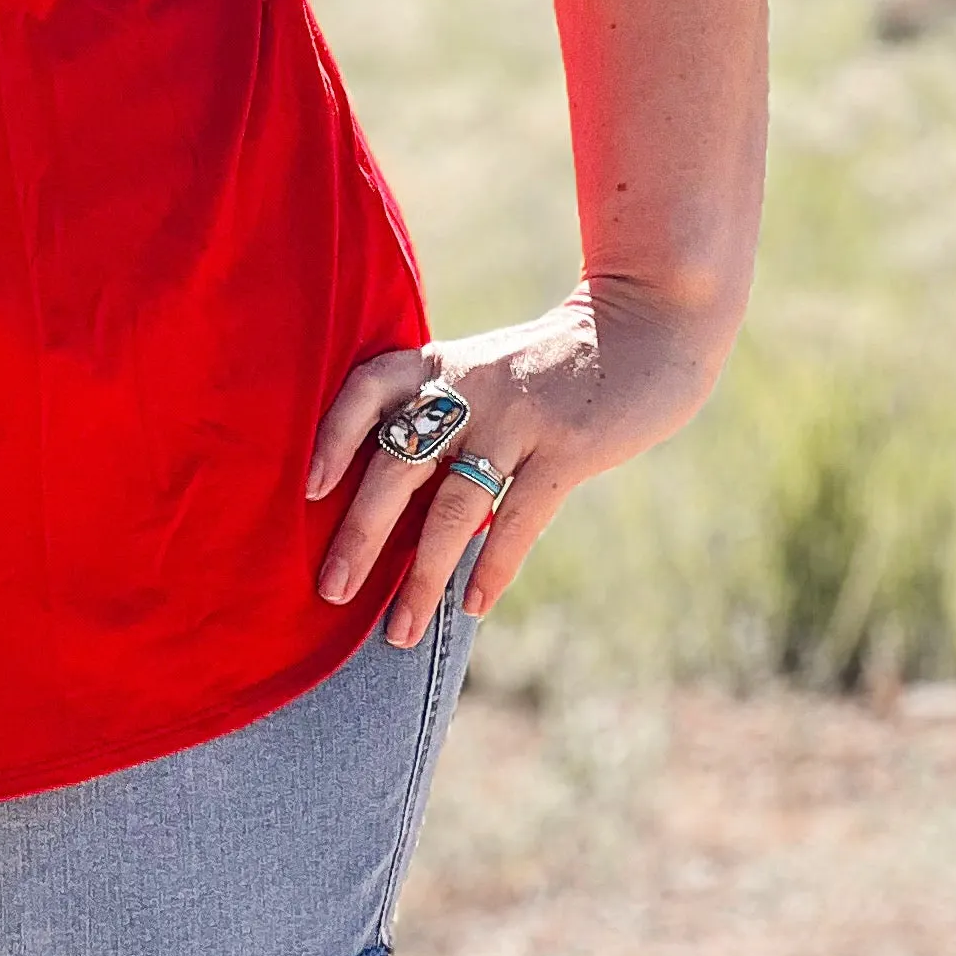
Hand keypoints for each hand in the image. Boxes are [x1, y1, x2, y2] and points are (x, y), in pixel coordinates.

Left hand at [307, 278, 733, 648]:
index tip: (310, 489)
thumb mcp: (485, 368)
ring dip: (423, 575)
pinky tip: (474, 606)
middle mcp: (470, 387)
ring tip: (400, 632)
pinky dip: (494, 567)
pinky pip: (520, 517)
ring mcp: (519, 417)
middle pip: (399, 462)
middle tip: (331, 590)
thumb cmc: (553, 361)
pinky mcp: (568, 447)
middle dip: (361, 532)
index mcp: (441, 363)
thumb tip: (388, 493)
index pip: (367, 389)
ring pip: (454, 505)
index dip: (334, 435)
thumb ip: (441, 412)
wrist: (646, 323)